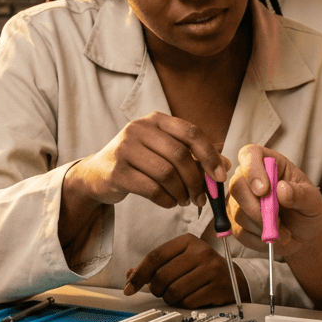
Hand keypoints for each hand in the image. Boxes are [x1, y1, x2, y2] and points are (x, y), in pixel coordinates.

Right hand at [65, 112, 225, 211]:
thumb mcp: (164, 151)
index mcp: (156, 119)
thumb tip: (224, 166)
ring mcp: (125, 148)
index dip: (209, 155)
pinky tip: (170, 202)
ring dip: (182, 192)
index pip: (191, 132)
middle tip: (202, 198)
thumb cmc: (138, 162)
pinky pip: (151, 188)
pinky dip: (167, 199)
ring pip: (166, 173)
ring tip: (185, 201)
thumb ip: (193, 156)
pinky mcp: (116, 171)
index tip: (219, 176)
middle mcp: (139, 128)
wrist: (97, 174)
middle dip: (196, 180)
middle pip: (180, 154)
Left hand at [122, 234, 249, 308]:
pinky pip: (188, 301)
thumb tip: (130, 276)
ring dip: (169, 298)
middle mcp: (200, 251)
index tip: (129, 288)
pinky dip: (184, 304)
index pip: (155, 256)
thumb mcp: (180, 260)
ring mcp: (211, 269)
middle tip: (160, 291)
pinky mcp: (218, 287)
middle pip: (162, 276)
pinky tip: (189, 298)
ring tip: (176, 295)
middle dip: (156, 289)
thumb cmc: (201, 269)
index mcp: (187, 241)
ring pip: (174, 291)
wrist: (234, 279)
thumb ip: (155, 266)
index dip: (139, 274)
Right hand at [226, 144, 321, 258]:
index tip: (264, 190)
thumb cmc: (307, 210)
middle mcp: (248, 179)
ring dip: (263, 226)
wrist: (304, 235)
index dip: (252, 170)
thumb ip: (299, 194)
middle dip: (256, 207)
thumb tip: (282, 190)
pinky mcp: (236, 222)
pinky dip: (259, 238)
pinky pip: (240, 231)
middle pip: (237, 186)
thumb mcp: (312, 200)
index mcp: (268, 163)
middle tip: (277, 221)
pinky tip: (274, 237)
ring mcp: (239, 201)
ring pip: (238, 211)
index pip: (250, 154)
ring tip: (284, 232)